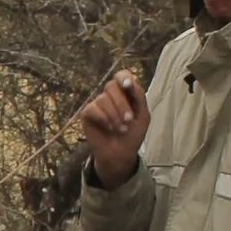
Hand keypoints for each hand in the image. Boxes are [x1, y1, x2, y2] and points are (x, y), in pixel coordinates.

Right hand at [73, 71, 150, 187]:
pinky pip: (93, 109)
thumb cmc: (133, 134)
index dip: (123, 78)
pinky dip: (104, 119)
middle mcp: (110, 96)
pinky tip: (110, 128)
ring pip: (103, 99)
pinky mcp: (87, 114)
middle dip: (121, 104)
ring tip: (121, 129)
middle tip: (129, 120)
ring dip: (115, 116)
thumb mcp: (143, 115)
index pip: (121, 75)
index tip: (128, 86)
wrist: (121, 154)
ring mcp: (97, 104)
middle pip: (111, 86)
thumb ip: (139, 96)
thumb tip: (130, 81)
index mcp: (124, 93)